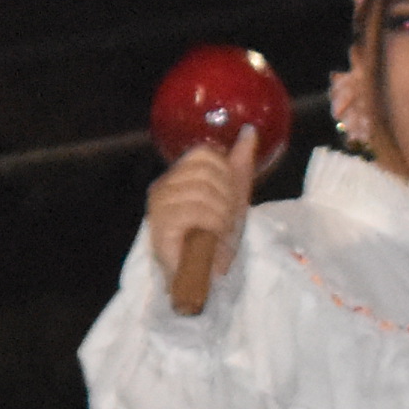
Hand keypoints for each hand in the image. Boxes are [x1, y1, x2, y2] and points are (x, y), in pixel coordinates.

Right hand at [144, 134, 261, 296]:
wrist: (206, 276)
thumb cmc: (216, 239)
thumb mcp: (234, 196)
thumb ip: (240, 164)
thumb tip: (249, 131)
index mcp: (178, 176)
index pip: (203, 154)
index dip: (225, 173)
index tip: (230, 197)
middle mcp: (163, 186)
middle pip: (205, 171)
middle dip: (226, 196)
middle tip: (226, 218)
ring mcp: (159, 205)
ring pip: (201, 190)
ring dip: (221, 213)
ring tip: (220, 230)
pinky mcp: (160, 223)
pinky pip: (194, 210)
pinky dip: (211, 223)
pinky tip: (211, 235)